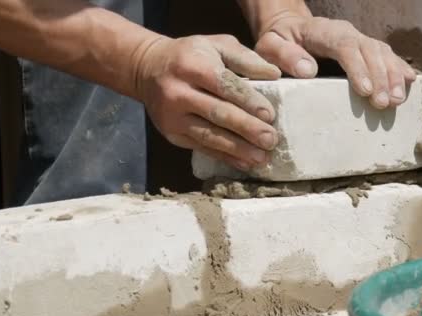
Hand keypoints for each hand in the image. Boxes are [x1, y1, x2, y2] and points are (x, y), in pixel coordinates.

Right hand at [134, 35, 281, 169]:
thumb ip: (245, 58)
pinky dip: (226, 157)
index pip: (224, 85)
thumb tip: (274, 74)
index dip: (248, 101)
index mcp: (192, 66)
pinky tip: (245, 163)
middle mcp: (179, 92)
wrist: (147, 69)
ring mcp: (173, 116)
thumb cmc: (191, 55)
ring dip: (238, 149)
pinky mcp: (172, 134)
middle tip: (271, 140)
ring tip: (262, 157)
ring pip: (210, 135)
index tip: (269, 115)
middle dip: (247, 128)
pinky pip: (203, 147)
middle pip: (217, 113)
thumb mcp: (216, 45)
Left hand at [254, 16, 416, 108]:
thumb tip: (307, 69)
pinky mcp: (366, 50)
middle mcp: (346, 32)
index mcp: (323, 31)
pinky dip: (400, 69)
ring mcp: (359, 40)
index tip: (365, 91)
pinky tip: (411, 83)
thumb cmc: (278, 41)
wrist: (288, 29)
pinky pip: (388, 56)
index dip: (358, 68)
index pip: (346, 45)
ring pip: (383, 52)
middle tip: (385, 103)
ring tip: (398, 101)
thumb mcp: (269, 46)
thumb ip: (284, 55)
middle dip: (381, 77)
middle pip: (370, 50)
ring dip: (393, 76)